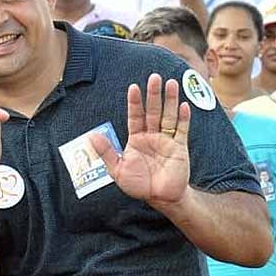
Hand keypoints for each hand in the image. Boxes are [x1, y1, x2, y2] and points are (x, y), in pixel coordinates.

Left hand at [90, 73, 190, 206]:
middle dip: (154, 94)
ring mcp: (167, 140)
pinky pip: (182, 130)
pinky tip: (184, 106)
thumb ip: (107, 153)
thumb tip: (91, 137)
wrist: (159, 198)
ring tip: (171, 83)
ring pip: (168, 116)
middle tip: (154, 76)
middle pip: (153, 111)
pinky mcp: (180, 147)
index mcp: (136, 138)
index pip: (135, 116)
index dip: (135, 102)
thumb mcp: (117, 170)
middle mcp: (152, 136)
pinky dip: (184, 119)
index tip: (133, 87)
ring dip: (171, 100)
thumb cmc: (138, 184)